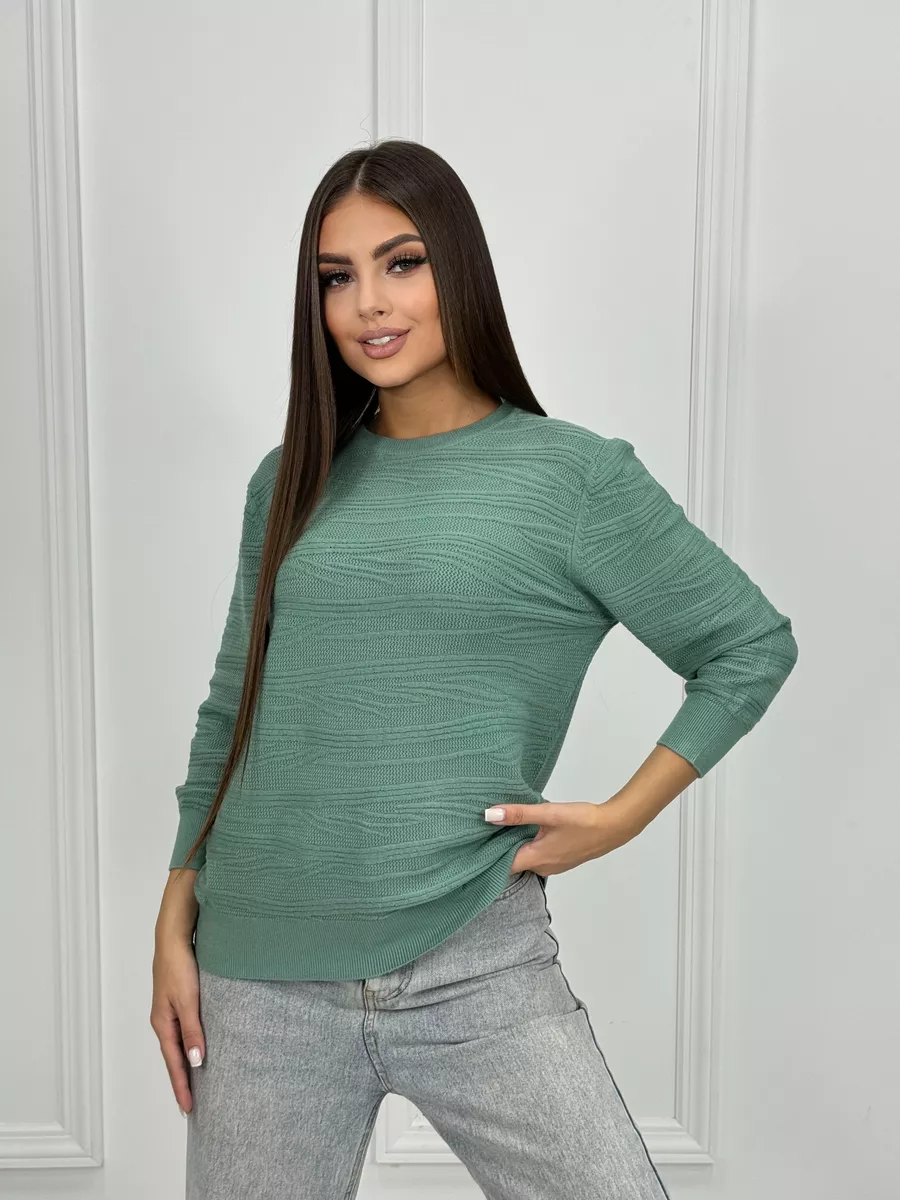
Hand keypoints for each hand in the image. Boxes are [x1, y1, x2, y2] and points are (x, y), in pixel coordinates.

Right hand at [150, 937, 205, 1116]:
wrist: (174, 938)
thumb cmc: (180, 966)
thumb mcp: (188, 1000)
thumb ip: (193, 1030)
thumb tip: (195, 1061)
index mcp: (163, 1024)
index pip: (174, 1063)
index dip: (181, 1086)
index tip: (188, 1109)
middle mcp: (164, 1020)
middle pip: (174, 1058)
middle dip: (182, 1081)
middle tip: (191, 1106)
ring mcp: (170, 1011)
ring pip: (179, 1044)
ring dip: (186, 1064)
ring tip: (195, 1084)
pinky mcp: (179, 1000)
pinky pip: (185, 1031)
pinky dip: (190, 1045)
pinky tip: (197, 1048)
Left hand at [485, 799, 640, 878]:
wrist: (614, 827)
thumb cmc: (583, 821)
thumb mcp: (548, 813)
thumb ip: (519, 814)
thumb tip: (489, 815)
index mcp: (536, 859)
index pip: (503, 866)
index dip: (487, 857)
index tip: (473, 846)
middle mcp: (543, 867)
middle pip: (513, 862)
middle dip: (500, 848)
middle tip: (483, 832)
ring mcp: (554, 865)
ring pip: (527, 858)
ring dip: (516, 845)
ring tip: (502, 827)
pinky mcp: (562, 858)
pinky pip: (539, 855)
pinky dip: (530, 844)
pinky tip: (528, 829)